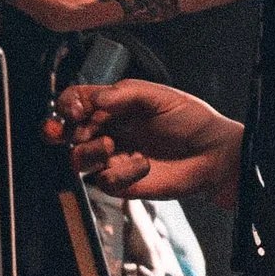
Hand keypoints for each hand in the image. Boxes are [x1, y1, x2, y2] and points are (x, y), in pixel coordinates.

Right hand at [49, 80, 242, 210]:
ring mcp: (113, 158)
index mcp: (113, 107)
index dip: (67, 105)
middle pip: (66, 132)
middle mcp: (108, 131)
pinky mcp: (122, 183)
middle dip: (61, 131)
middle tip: (75, 130)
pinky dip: (121, 173)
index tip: (76, 110)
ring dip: (88, 151)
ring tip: (110, 146)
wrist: (213, 154)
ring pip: (77, 159)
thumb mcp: (160, 96)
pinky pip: (105, 181)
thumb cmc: (191, 121)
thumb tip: (96, 100)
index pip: (76, 103)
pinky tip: (142, 165)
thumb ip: (125, 93)